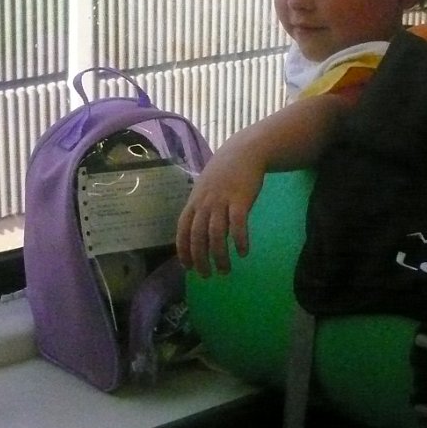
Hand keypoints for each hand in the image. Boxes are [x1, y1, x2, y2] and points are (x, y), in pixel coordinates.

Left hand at [175, 140, 264, 277]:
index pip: (183, 230)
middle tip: (207, 275)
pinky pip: (238, 224)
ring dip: (220, 256)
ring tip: (225, 270)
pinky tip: (243, 252)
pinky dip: (239, 240)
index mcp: (194, 202)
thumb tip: (199, 233)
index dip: (184, 250)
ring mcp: (222, 201)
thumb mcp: (204, 189)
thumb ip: (200, 209)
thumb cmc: (223, 173)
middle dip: (200, 259)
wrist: (243, 152)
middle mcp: (205, 203)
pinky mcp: (241, 200)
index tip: (188, 267)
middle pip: (198, 237)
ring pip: (217, 234)